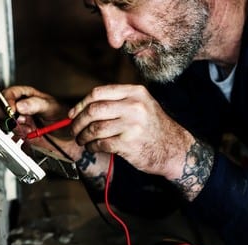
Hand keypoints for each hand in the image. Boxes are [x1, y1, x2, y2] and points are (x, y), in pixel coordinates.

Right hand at [0, 85, 69, 138]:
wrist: (70, 137)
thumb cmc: (64, 117)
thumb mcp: (52, 107)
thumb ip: (35, 104)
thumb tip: (20, 105)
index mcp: (27, 97)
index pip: (10, 94)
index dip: (7, 101)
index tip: (11, 110)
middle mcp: (21, 109)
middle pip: (1, 108)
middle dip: (5, 115)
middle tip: (14, 121)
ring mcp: (20, 123)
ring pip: (4, 124)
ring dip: (14, 128)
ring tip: (28, 129)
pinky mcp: (21, 136)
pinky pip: (11, 138)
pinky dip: (17, 139)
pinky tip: (28, 137)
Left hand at [68, 84, 194, 179]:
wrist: (174, 149)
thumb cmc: (152, 128)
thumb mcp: (141, 106)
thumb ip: (117, 102)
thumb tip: (82, 108)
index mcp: (135, 93)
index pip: (98, 93)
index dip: (81, 104)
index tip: (72, 114)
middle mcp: (134, 106)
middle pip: (93, 110)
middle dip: (78, 122)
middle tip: (73, 130)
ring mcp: (132, 125)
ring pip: (94, 128)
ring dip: (83, 136)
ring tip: (82, 140)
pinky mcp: (129, 143)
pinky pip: (101, 143)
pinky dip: (92, 146)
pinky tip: (92, 147)